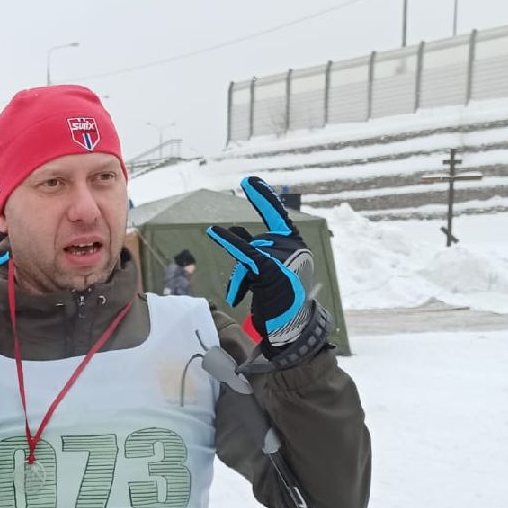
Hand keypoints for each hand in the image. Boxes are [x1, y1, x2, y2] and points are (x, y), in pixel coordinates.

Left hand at [206, 176, 327, 360]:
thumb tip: (232, 230)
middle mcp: (292, 247)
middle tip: (245, 291)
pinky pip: (245, 253)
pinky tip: (213, 231)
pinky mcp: (271, 269)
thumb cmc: (278, 300)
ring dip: (240, 278)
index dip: (263, 199)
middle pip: (253, 243)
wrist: (289, 327)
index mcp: (294, 244)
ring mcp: (283, 257)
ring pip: (245, 254)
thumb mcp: (265, 272)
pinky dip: (228, 243)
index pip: (277, 216)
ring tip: (244, 297)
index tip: (248, 180)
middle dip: (244, 268)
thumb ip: (253, 250)